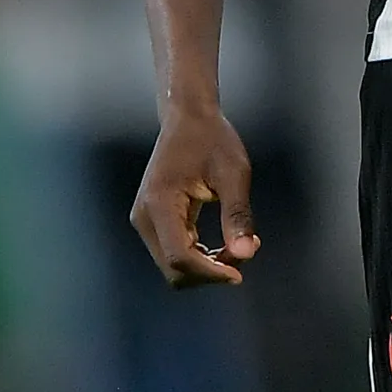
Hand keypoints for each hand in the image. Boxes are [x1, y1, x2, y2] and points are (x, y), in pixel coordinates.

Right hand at [130, 104, 260, 286]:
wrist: (188, 119)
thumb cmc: (213, 140)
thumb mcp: (234, 173)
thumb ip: (238, 215)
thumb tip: (246, 254)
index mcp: (159, 203)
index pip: (179, 258)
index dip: (210, 273)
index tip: (240, 272)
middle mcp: (145, 217)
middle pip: (173, 270)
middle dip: (210, 271)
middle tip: (244, 251)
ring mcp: (145, 221)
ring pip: (173, 267)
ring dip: (206, 267)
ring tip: (237, 245)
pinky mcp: (153, 222)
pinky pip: (174, 254)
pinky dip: (199, 258)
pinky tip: (223, 246)